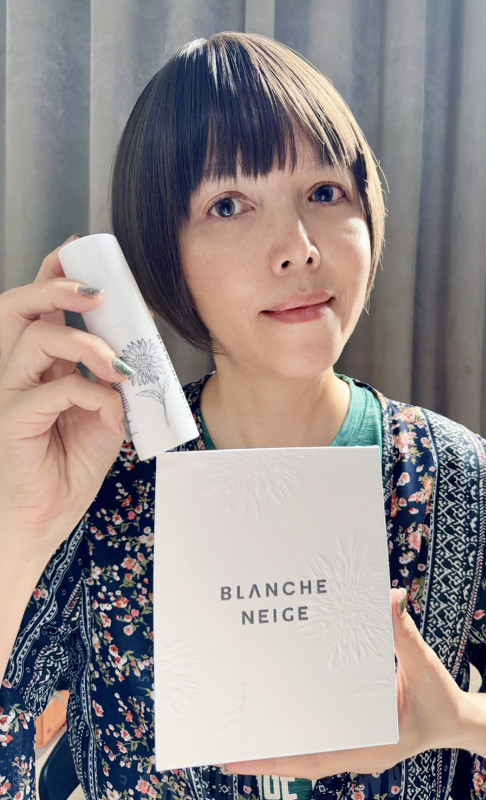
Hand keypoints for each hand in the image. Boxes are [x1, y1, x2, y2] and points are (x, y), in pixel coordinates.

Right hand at [0, 238, 131, 565]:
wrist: (39, 521)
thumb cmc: (63, 472)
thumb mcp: (101, 423)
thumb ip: (112, 391)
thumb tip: (133, 367)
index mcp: (37, 369)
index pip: (39, 312)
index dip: (55, 277)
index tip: (85, 255)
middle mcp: (16, 375)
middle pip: (17, 309)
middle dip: (55, 287)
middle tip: (95, 292)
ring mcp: (9, 396)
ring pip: (36, 341)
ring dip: (86, 344)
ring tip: (118, 367)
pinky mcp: (12, 422)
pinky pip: (54, 391)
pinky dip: (92, 395)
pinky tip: (110, 413)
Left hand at [221, 588, 465, 778]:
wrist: (459, 722)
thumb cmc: (442, 699)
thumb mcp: (423, 666)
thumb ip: (403, 635)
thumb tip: (391, 598)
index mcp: (374, 746)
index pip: (318, 758)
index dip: (279, 759)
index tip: (242, 756)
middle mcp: (359, 752)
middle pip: (304, 760)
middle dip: (265, 756)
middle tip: (224, 744)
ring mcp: (356, 748)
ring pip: (308, 753)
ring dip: (277, 746)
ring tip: (238, 734)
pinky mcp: (356, 737)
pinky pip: (320, 738)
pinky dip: (296, 734)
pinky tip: (276, 718)